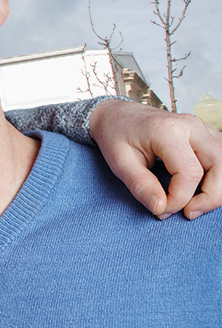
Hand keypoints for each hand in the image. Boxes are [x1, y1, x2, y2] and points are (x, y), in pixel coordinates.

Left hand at [89, 100, 221, 218]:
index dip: (180, 198)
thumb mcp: (118, 162)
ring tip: (194, 205)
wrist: (117, 115)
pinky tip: (200, 190)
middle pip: (220, 165)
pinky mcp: (206, 135)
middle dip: (211, 197)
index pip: (190, 172)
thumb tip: (161, 208)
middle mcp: (191, 126)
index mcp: (167, 130)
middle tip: (188, 213)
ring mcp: (202, 128)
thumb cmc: (116, 135)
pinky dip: (217, 178)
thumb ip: (140, 186)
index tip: (162, 209)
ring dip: (217, 188)